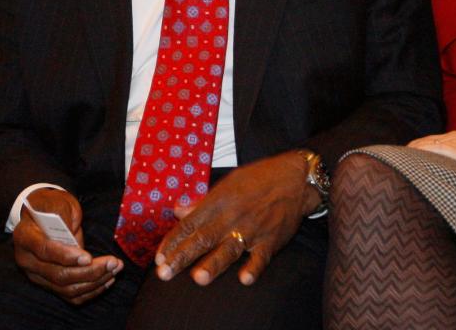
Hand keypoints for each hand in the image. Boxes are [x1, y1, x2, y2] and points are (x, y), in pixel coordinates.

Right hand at [13, 188, 122, 304]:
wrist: (42, 215)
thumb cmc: (53, 206)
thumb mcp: (59, 202)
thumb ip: (66, 217)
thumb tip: (75, 240)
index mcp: (25, 236)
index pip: (44, 250)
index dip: (66, 256)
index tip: (88, 257)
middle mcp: (27, 260)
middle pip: (58, 274)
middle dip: (88, 272)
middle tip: (113, 263)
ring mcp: (36, 275)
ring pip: (66, 287)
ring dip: (94, 282)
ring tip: (115, 269)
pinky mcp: (48, 283)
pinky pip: (69, 294)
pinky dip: (90, 291)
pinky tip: (107, 280)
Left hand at [154, 151, 315, 286]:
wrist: (295, 177)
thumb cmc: (261, 178)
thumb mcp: (229, 183)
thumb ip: (203, 201)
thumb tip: (178, 211)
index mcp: (220, 201)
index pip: (191, 223)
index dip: (173, 240)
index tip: (159, 257)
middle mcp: (233, 216)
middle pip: (204, 239)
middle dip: (182, 256)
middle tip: (165, 273)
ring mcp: (252, 229)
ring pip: (229, 248)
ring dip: (214, 264)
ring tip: (199, 277)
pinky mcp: (271, 239)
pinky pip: (261, 256)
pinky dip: (254, 267)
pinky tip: (244, 279)